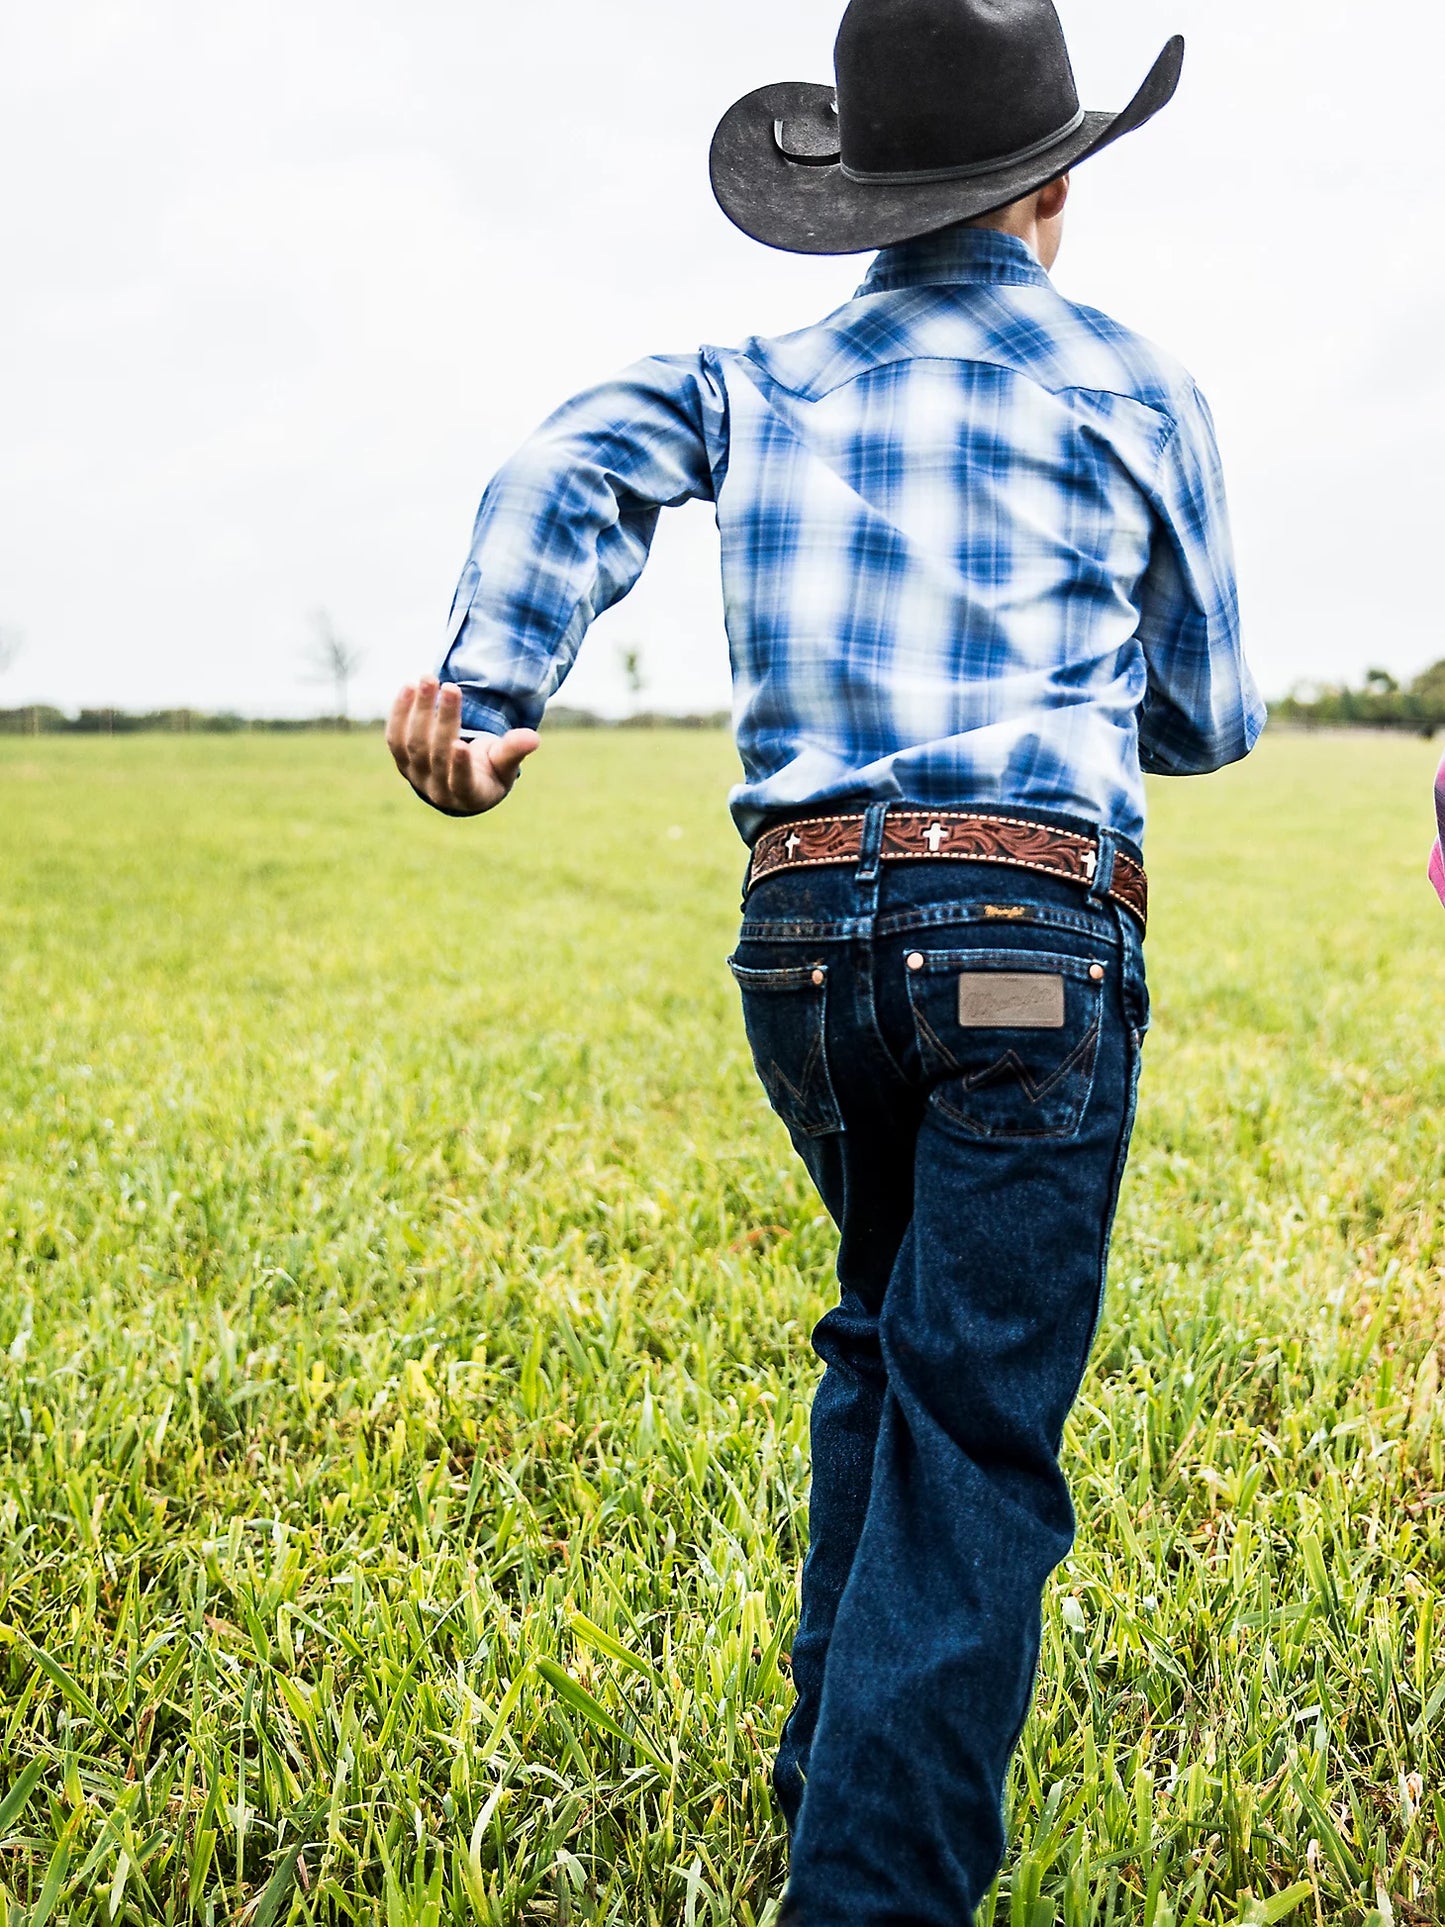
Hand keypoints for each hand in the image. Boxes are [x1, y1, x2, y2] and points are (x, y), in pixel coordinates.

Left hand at [386, 679, 538, 816]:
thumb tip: (533, 737)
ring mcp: (416, 776)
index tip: (461, 744)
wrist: (460, 781)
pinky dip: (400, 712)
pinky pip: (396, 737)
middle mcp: (437, 790)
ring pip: (413, 743)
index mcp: (467, 795)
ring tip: (428, 679)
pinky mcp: (402, 761)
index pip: (460, 782)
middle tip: (450, 687)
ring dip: (420, 710)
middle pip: (434, 754)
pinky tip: (408, 687)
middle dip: (442, 719)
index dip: (459, 766)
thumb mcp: (505, 764)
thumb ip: (515, 750)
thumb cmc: (490, 771)